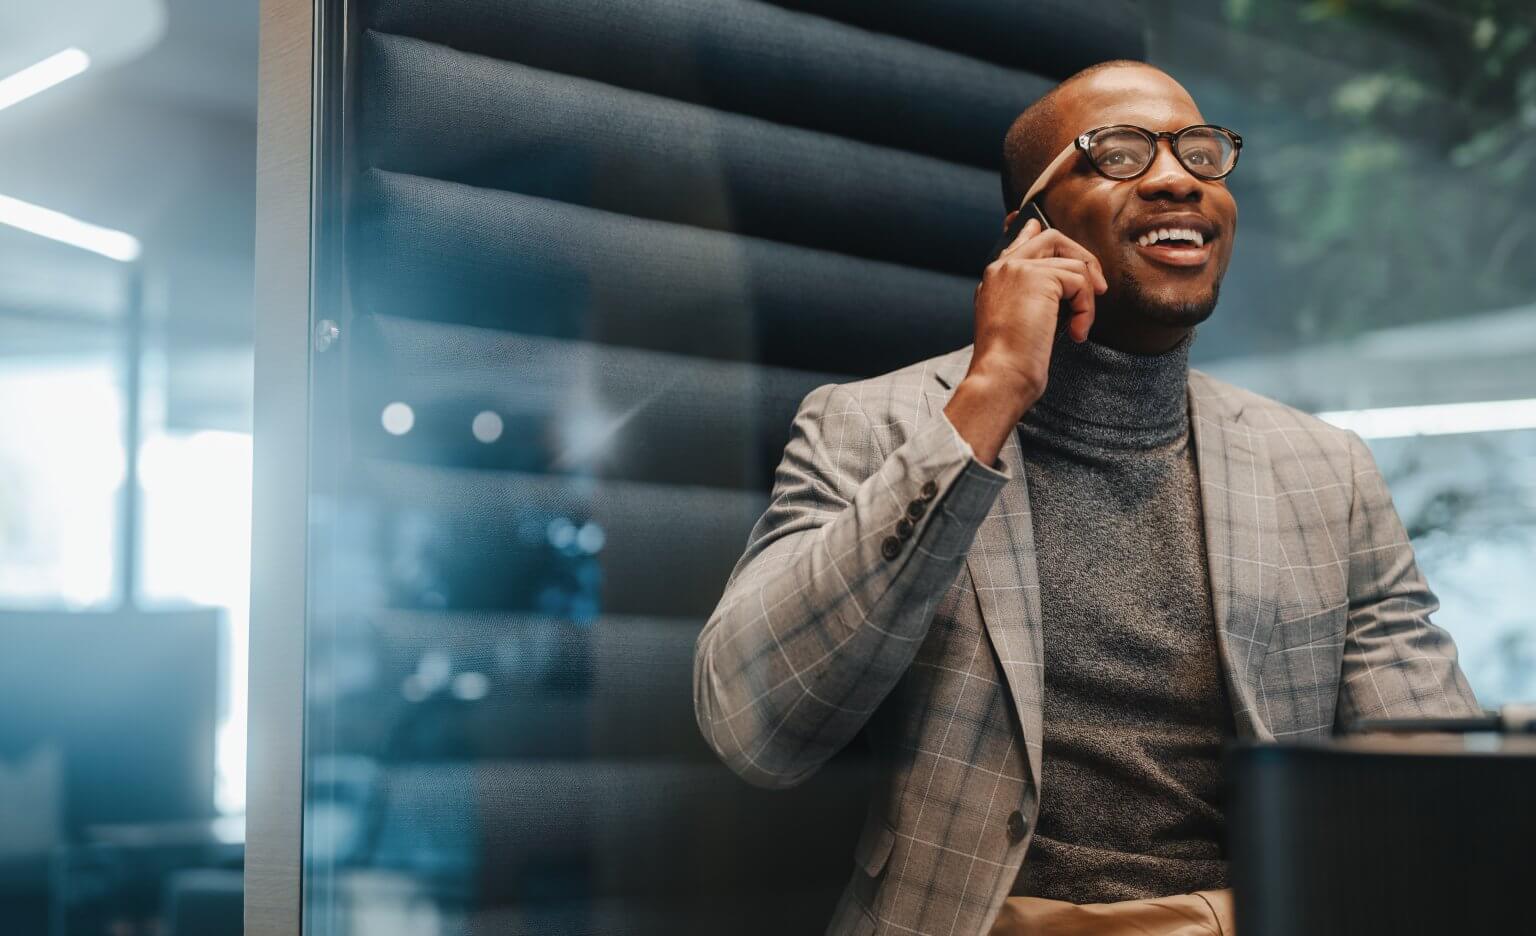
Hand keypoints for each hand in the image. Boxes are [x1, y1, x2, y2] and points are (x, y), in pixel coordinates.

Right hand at [943, 218, 1106, 465]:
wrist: (1001, 376)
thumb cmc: (1011, 364)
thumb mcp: (1019, 324)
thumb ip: (1033, 298)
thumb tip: (1065, 282)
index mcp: (994, 279)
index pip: (1019, 240)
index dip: (1036, 233)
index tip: (1040, 229)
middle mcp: (1002, 267)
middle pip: (1051, 237)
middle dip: (1082, 258)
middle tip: (1097, 289)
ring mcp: (1017, 268)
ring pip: (1073, 262)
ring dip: (1086, 298)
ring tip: (1079, 327)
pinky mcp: (1037, 277)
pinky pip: (1080, 281)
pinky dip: (1086, 308)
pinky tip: (1077, 332)